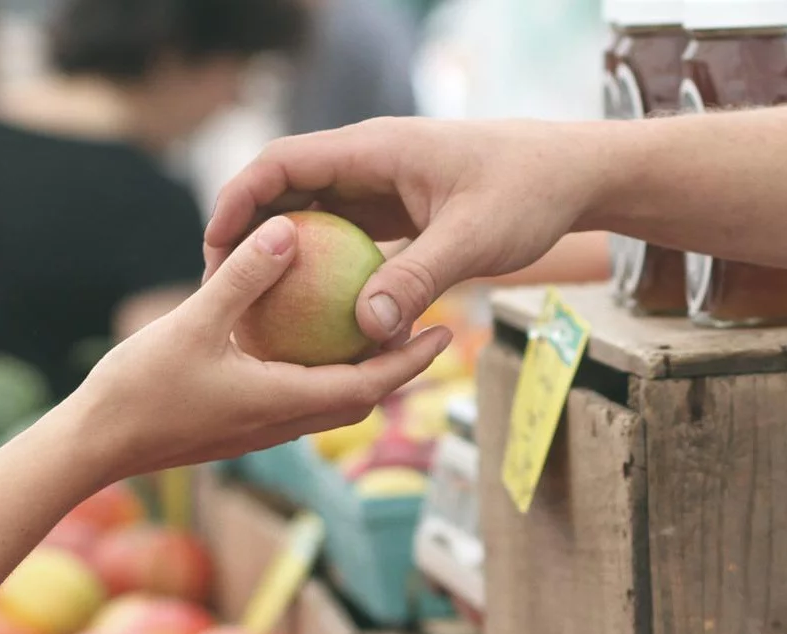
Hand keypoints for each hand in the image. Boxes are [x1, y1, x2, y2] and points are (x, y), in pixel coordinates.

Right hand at [72, 215, 453, 483]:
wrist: (95, 446)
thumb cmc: (140, 390)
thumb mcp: (193, 323)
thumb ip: (243, 278)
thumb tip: (288, 231)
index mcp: (285, 403)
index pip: (370, 385)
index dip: (412, 360)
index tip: (446, 332)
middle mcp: (283, 423)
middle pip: (361, 397)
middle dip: (398, 367)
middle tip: (427, 326)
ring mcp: (261, 429)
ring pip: (329, 401)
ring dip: (360, 372)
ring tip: (377, 329)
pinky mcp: (239, 426)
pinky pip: (296, 397)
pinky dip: (318, 372)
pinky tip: (307, 340)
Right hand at [205, 118, 607, 346]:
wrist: (572, 176)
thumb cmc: (528, 194)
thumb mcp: (473, 240)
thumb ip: (418, 280)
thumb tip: (366, 330)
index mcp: (374, 150)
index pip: (283, 163)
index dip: (240, 200)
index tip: (215, 247)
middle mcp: (369, 162)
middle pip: (287, 189)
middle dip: (249, 233)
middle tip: (221, 288)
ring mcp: (382, 187)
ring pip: (314, 216)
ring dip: (285, 255)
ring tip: (256, 307)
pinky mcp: (398, 212)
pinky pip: (347, 238)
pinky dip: (325, 270)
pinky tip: (315, 316)